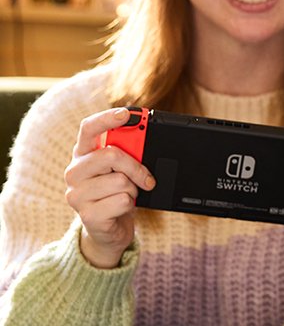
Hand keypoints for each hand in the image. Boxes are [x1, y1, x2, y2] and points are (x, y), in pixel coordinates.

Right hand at [64, 107, 156, 268]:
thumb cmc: (117, 195)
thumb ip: (129, 153)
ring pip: (121, 181)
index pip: (88, 129)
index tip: (127, 114)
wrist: (110, 230)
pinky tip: (122, 209)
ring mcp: (77, 195)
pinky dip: (131, 204)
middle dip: (136, 166)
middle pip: (111, 155)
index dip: (107, 118)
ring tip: (127, 196)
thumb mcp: (124, 171)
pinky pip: (123, 201)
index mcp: (83, 155)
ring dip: (134, 189)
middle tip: (147, 178)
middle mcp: (74, 172)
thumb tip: (144, 137)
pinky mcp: (87, 215)